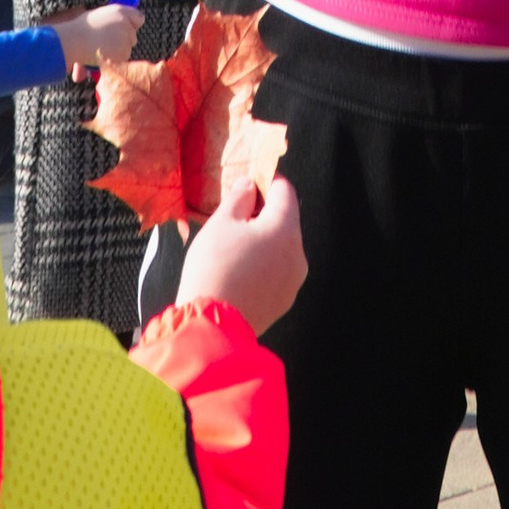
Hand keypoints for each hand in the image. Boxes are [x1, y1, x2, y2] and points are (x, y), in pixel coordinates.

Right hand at [52, 1, 139, 70]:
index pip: (139, 18)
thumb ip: (111, 21)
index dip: (132, 25)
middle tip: (108, 44)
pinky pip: (122, 61)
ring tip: (101, 51)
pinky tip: (102, 58)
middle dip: (123, 42)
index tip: (126, 30)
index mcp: (120, 11)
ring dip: (117, 53)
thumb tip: (117, 29)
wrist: (74, 39)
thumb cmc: (80, 28)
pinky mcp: (122, 53)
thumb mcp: (98, 16)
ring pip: (127, 50)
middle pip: (133, 36)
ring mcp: (125, 38)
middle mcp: (125, 23)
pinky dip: (114, 62)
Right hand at [175, 174, 305, 336]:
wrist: (211, 326)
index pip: (285, 190)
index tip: (248, 183)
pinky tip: (239, 271)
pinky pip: (276, 272)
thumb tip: (249, 186)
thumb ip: (239, 197)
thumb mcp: (221, 222)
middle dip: (262, 214)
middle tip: (233, 218)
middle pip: (285, 220)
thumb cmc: (214, 268)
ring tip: (232, 248)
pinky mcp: (283, 302)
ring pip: (281, 248)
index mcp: (286, 229)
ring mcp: (293, 282)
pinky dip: (263, 265)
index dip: (266, 181)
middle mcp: (298, 254)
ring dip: (262, 241)